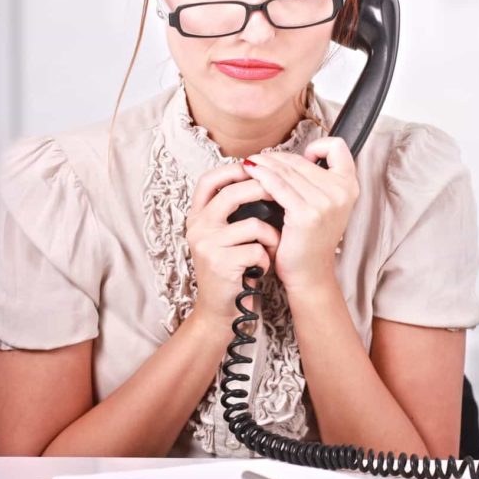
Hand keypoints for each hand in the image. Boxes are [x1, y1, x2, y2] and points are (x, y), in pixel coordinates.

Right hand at [182, 162, 280, 326]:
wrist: (221, 309)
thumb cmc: (232, 268)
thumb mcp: (225, 236)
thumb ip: (234, 211)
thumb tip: (266, 180)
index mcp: (197, 216)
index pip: (208, 180)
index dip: (232, 170)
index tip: (255, 168)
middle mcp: (197, 227)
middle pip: (232, 194)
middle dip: (263, 192)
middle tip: (280, 197)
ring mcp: (207, 245)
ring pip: (253, 225)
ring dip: (271, 236)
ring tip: (272, 248)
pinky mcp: (221, 264)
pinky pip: (258, 250)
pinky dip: (267, 259)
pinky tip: (262, 269)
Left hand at [243, 136, 358, 294]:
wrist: (310, 273)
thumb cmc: (311, 239)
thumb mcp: (325, 206)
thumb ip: (317, 181)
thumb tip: (287, 159)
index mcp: (349, 186)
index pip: (338, 148)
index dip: (319, 146)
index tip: (303, 158)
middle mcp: (341, 192)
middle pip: (301, 160)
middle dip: (276, 157)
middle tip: (258, 159)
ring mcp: (325, 202)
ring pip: (286, 169)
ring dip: (263, 163)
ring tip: (249, 163)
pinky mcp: (305, 213)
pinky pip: (277, 184)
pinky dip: (260, 175)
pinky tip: (249, 173)